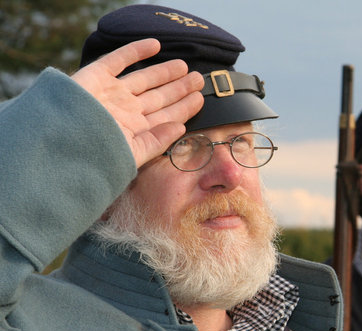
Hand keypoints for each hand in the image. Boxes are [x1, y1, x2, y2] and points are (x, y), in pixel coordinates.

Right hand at [71, 38, 203, 166]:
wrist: (58, 139)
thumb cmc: (94, 153)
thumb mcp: (130, 154)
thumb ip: (157, 141)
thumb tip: (181, 128)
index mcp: (136, 130)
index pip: (167, 116)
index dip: (185, 107)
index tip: (202, 99)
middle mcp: (126, 111)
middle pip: (160, 97)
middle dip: (180, 88)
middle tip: (200, 80)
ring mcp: (112, 93)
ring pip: (145, 79)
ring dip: (165, 72)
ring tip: (185, 67)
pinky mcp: (96, 77)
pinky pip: (119, 59)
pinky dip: (137, 50)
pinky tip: (156, 45)